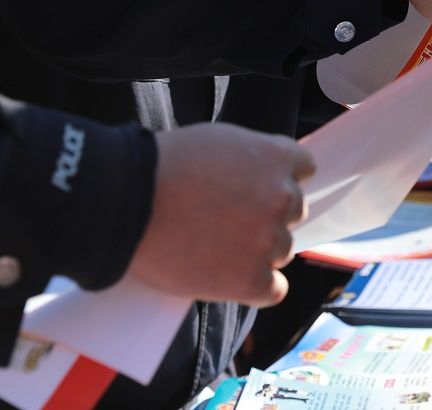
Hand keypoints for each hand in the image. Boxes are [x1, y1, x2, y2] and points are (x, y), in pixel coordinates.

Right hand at [125, 124, 313, 305]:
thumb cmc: (164, 165)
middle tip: (232, 221)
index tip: (258, 188)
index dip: (279, 179)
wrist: (128, 202)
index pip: (303, 169)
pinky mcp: (251, 279)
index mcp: (276, 158)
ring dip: (259, 250)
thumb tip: (263, 177)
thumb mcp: (219, 142)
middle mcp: (282, 197)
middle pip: (293, 211)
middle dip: (267, 214)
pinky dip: (258, 286)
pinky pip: (274, 289)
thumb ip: (251, 159)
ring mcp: (268, 240)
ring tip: (219, 248)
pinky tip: (233, 279)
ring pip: (282, 249)